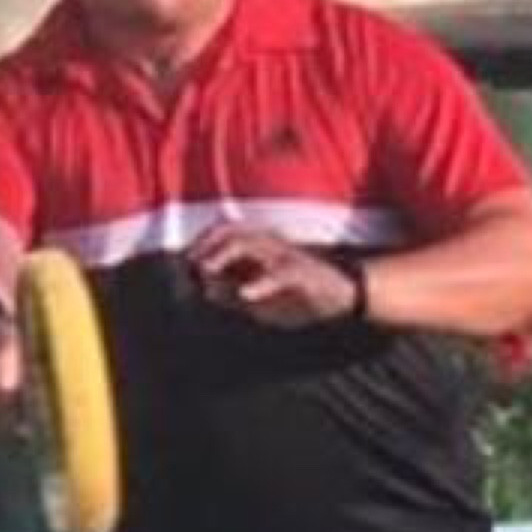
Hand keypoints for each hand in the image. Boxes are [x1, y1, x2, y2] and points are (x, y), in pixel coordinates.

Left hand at [187, 222, 361, 328]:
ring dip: (223, 257)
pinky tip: (245, 294)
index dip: (201, 244)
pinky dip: (260, 284)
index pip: (224, 233)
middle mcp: (269, 246)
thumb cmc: (302, 296)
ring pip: (249, 244)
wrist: (346, 295)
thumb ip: (236, 295)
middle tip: (191, 267)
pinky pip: (279, 274)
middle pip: (230, 231)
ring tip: (206, 272)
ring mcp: (285, 256)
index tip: (185, 264)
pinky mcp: (302, 272)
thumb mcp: (263, 300)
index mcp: (260, 248)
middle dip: (206, 246)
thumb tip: (205, 291)